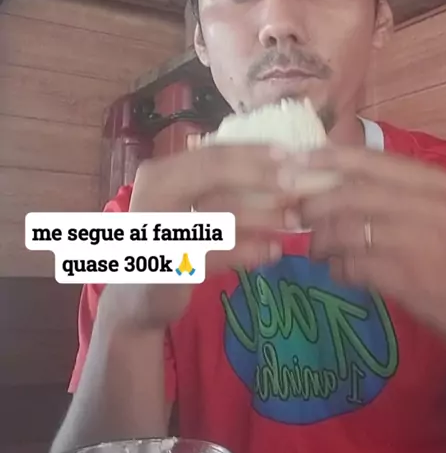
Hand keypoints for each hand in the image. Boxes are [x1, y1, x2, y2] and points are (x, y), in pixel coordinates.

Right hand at [119, 144, 291, 325]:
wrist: (137, 299)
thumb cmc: (173, 243)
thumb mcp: (191, 206)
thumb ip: (224, 186)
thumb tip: (282, 165)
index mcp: (160, 174)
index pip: (213, 153)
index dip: (254, 152)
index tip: (293, 155)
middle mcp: (152, 195)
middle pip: (214, 173)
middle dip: (263, 176)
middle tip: (302, 184)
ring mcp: (157, 231)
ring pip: (218, 212)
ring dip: (264, 214)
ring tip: (296, 220)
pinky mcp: (167, 266)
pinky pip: (217, 253)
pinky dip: (250, 251)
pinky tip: (274, 251)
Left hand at [281, 146, 445, 347]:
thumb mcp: (435, 210)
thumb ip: (392, 191)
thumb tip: (331, 178)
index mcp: (432, 183)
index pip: (368, 160)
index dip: (325, 160)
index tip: (294, 163)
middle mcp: (426, 206)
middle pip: (349, 195)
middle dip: (313, 205)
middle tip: (297, 216)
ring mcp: (417, 242)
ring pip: (346, 231)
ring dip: (321, 242)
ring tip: (318, 250)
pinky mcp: (407, 278)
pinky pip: (353, 267)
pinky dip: (338, 269)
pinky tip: (340, 272)